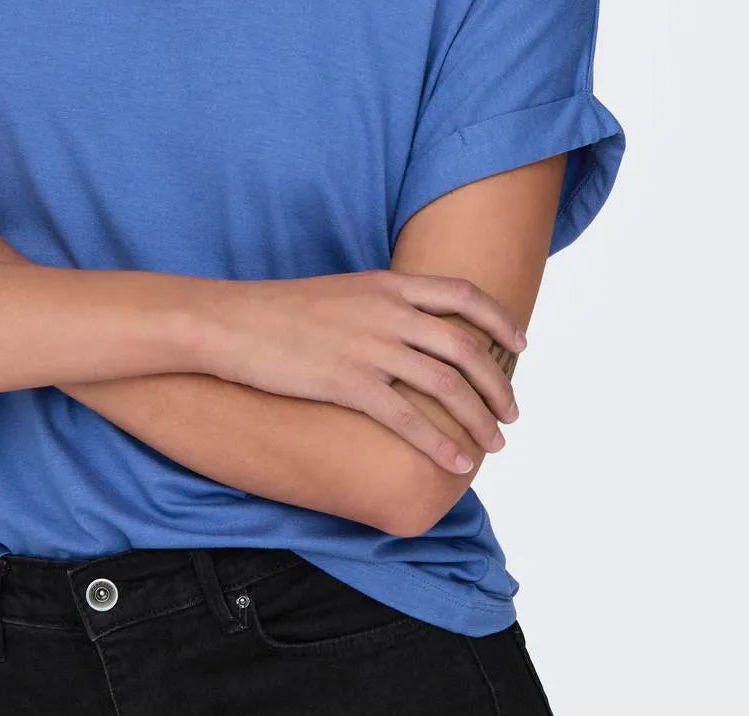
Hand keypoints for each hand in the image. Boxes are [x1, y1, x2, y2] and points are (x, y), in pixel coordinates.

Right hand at [199, 270, 524, 474]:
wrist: (229, 321)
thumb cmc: (278, 311)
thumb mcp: (340, 293)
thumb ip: (380, 306)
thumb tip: (409, 330)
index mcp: (386, 285)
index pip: (462, 294)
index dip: (498, 320)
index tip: (518, 344)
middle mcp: (387, 312)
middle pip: (465, 347)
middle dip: (496, 384)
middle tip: (510, 413)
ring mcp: (369, 347)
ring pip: (446, 386)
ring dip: (479, 420)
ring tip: (493, 446)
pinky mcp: (347, 382)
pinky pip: (408, 419)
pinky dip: (440, 444)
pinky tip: (456, 463)